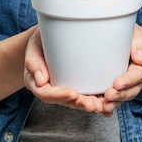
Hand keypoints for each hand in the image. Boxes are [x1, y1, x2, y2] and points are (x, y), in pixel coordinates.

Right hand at [23, 25, 141, 116]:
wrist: (48, 37)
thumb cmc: (40, 41)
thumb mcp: (33, 46)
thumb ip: (34, 62)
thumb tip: (41, 81)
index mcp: (37, 83)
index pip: (46, 94)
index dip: (59, 96)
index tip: (73, 93)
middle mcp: (51, 89)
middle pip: (64, 101)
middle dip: (79, 104)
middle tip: (93, 104)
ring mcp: (64, 89)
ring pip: (77, 101)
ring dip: (89, 104)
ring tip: (102, 105)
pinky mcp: (76, 85)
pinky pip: (85, 95)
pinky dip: (96, 99)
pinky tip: (107, 101)